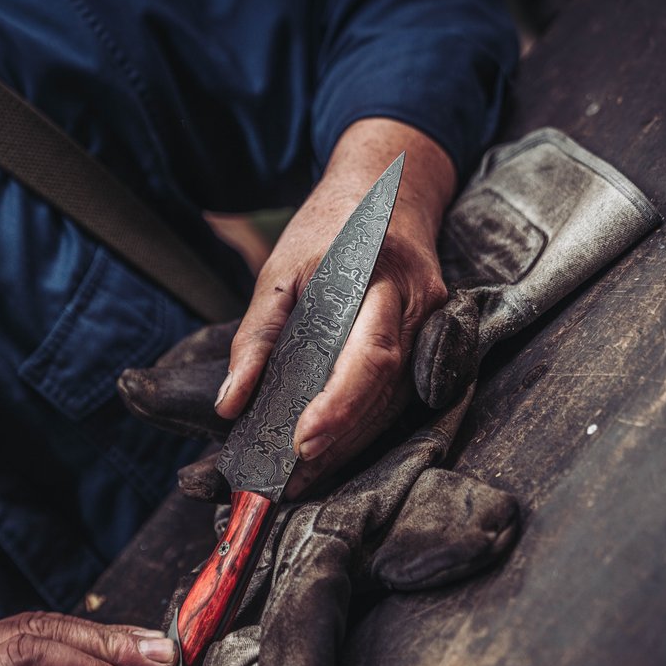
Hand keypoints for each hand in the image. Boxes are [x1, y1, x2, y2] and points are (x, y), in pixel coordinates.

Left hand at [215, 118, 455, 495]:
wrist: (390, 185)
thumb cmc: (328, 226)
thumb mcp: (279, 270)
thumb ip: (256, 337)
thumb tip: (232, 404)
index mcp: (378, 274)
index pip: (369, 353)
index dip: (340, 404)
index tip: (303, 443)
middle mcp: (416, 301)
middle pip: (386, 386)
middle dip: (341, 439)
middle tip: (293, 480)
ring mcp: (433, 320)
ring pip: (398, 398)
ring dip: (353, 443)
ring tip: (304, 478)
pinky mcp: (433, 336)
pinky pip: (403, 392)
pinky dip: (367, 425)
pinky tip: (335, 449)